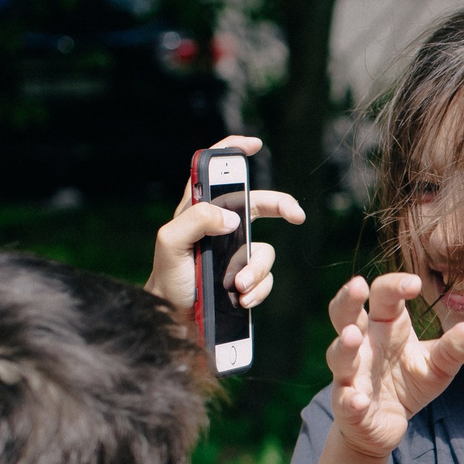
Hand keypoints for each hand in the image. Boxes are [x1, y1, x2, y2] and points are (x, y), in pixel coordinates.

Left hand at [146, 135, 305, 319]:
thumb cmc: (168, 278)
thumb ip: (196, 221)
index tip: (254, 145)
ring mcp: (236, 253)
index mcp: (199, 211)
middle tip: (296, 216)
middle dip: (281, 206)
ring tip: (237, 287)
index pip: (215, 174)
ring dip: (256, 270)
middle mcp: (222, 227)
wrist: (175, 318)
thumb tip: (231, 218)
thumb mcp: (170, 244)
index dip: (233, 153)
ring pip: (265, 251)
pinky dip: (258, 290)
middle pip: (258, 204)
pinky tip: (242, 299)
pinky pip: (266, 279)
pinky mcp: (246, 278)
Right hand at [324, 272, 463, 462]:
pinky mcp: (347, 405)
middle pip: (345, 314)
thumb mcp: (437, 367)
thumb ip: (453, 349)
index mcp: (385, 326)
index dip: (395, 286)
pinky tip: (358, 400)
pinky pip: (345, 400)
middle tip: (357, 285)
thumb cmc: (409, 384)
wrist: (387, 425)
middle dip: (348, 300)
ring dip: (344, 346)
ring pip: (339, 355)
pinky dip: (350, 399)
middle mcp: (362, 344)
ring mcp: (350, 373)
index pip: (383, 296)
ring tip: (352, 336)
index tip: (415, 283)